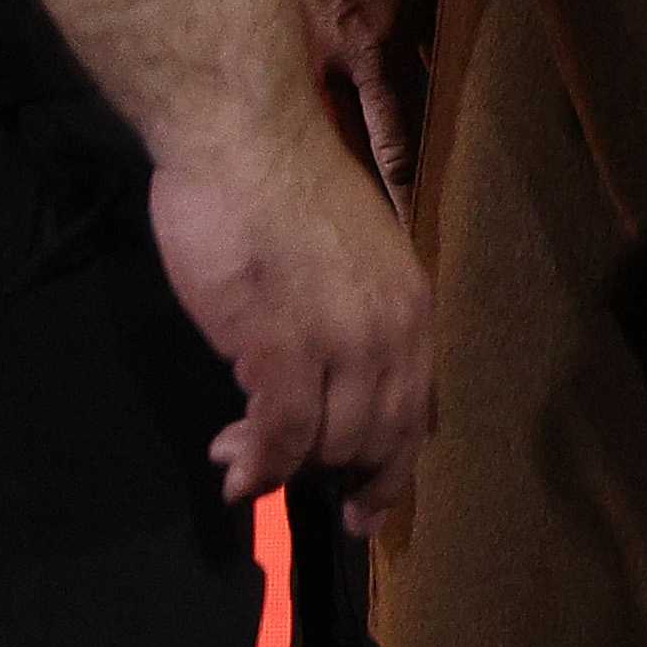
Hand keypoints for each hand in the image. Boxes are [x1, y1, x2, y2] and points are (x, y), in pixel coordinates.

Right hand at [149, 102, 434, 519]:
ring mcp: (341, 342)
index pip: (413, 412)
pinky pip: (281, 435)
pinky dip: (259, 463)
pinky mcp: (282, 347)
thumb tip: (331, 386)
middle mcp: (391, 331)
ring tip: (236, 459)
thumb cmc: (285, 187)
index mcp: (412, 306)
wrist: (245, 137)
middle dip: (331, 477)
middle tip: (278, 480)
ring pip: (327, 445)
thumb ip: (353, 319)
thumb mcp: (351, 256)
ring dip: (280, 468)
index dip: (389, 470)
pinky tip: (233, 467)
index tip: (364, 509)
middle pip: (376, 440)